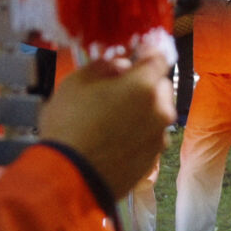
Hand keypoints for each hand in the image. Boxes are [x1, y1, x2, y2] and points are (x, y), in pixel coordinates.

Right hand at [39, 49, 174, 197]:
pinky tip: (115, 137)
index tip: (139, 52)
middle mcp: (160, 110)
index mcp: (143, 85)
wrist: (72, 177)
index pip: (158, 58)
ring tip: (112, 117)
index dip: (147, 53)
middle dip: (144, 84)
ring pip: (157, 113)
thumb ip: (103, 66)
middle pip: (161, 86)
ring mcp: (159, 137)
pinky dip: (139, 133)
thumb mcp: (75, 83)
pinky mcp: (153, 159)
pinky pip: (150, 136)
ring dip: (143, 110)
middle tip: (119, 88)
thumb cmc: (69, 129)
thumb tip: (119, 65)